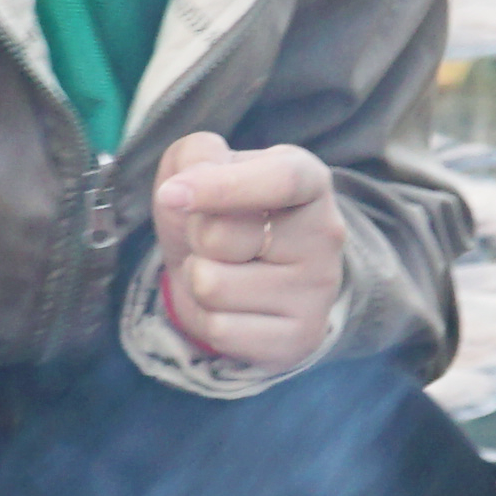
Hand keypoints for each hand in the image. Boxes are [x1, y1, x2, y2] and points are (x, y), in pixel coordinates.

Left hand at [150, 131, 345, 372]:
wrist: (245, 277)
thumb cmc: (222, 213)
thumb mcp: (208, 166)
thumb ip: (196, 156)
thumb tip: (180, 191)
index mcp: (310, 181)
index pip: (282, 180)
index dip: (220, 187)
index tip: (171, 195)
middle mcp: (325, 235)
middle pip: (221, 236)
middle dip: (196, 236)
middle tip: (216, 239)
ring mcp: (317, 291)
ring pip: (212, 286)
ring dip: (197, 277)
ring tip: (224, 270)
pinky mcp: (300, 338)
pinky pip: (219, 330)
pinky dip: (205, 318)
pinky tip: (231, 307)